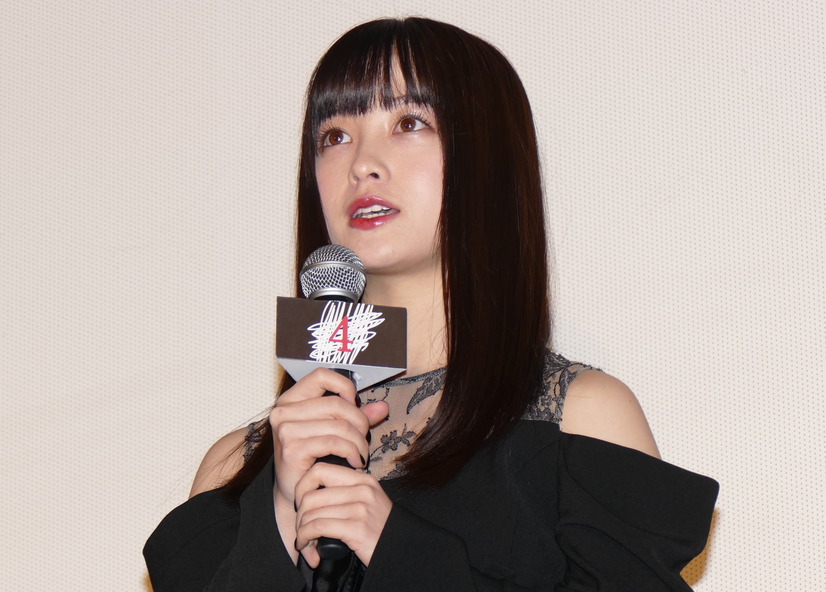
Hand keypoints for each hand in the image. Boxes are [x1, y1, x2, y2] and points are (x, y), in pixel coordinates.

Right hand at [268, 368, 388, 558]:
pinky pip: (334, 442)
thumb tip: (382, 407)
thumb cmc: (316, 457)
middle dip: (359, 422)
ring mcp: (286, 430)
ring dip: (359, 442)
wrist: (297, 491)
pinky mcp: (292, 449)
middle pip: (336, 404)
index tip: (354, 403)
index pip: (320, 375)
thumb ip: (357, 417)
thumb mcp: (336, 430)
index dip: (344, 386)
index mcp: (291, 399)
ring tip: (362, 454)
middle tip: (365, 439)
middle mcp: (283, 411)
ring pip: (338, 425)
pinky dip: (352, 452)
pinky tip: (356, 462)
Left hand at [294, 462, 392, 567]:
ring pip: (312, 512)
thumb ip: (347, 490)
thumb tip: (312, 490)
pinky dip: (305, 537)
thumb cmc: (379, 529)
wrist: (400, 550)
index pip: (320, 469)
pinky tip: (306, 545)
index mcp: (363, 479)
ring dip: (301, 529)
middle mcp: (362, 489)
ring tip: (304, 540)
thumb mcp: (367, 501)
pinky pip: (318, 527)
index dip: (302, 485)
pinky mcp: (356, 528)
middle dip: (299, 513)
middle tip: (300, 526)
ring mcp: (360, 508)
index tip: (301, 502)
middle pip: (311, 493)